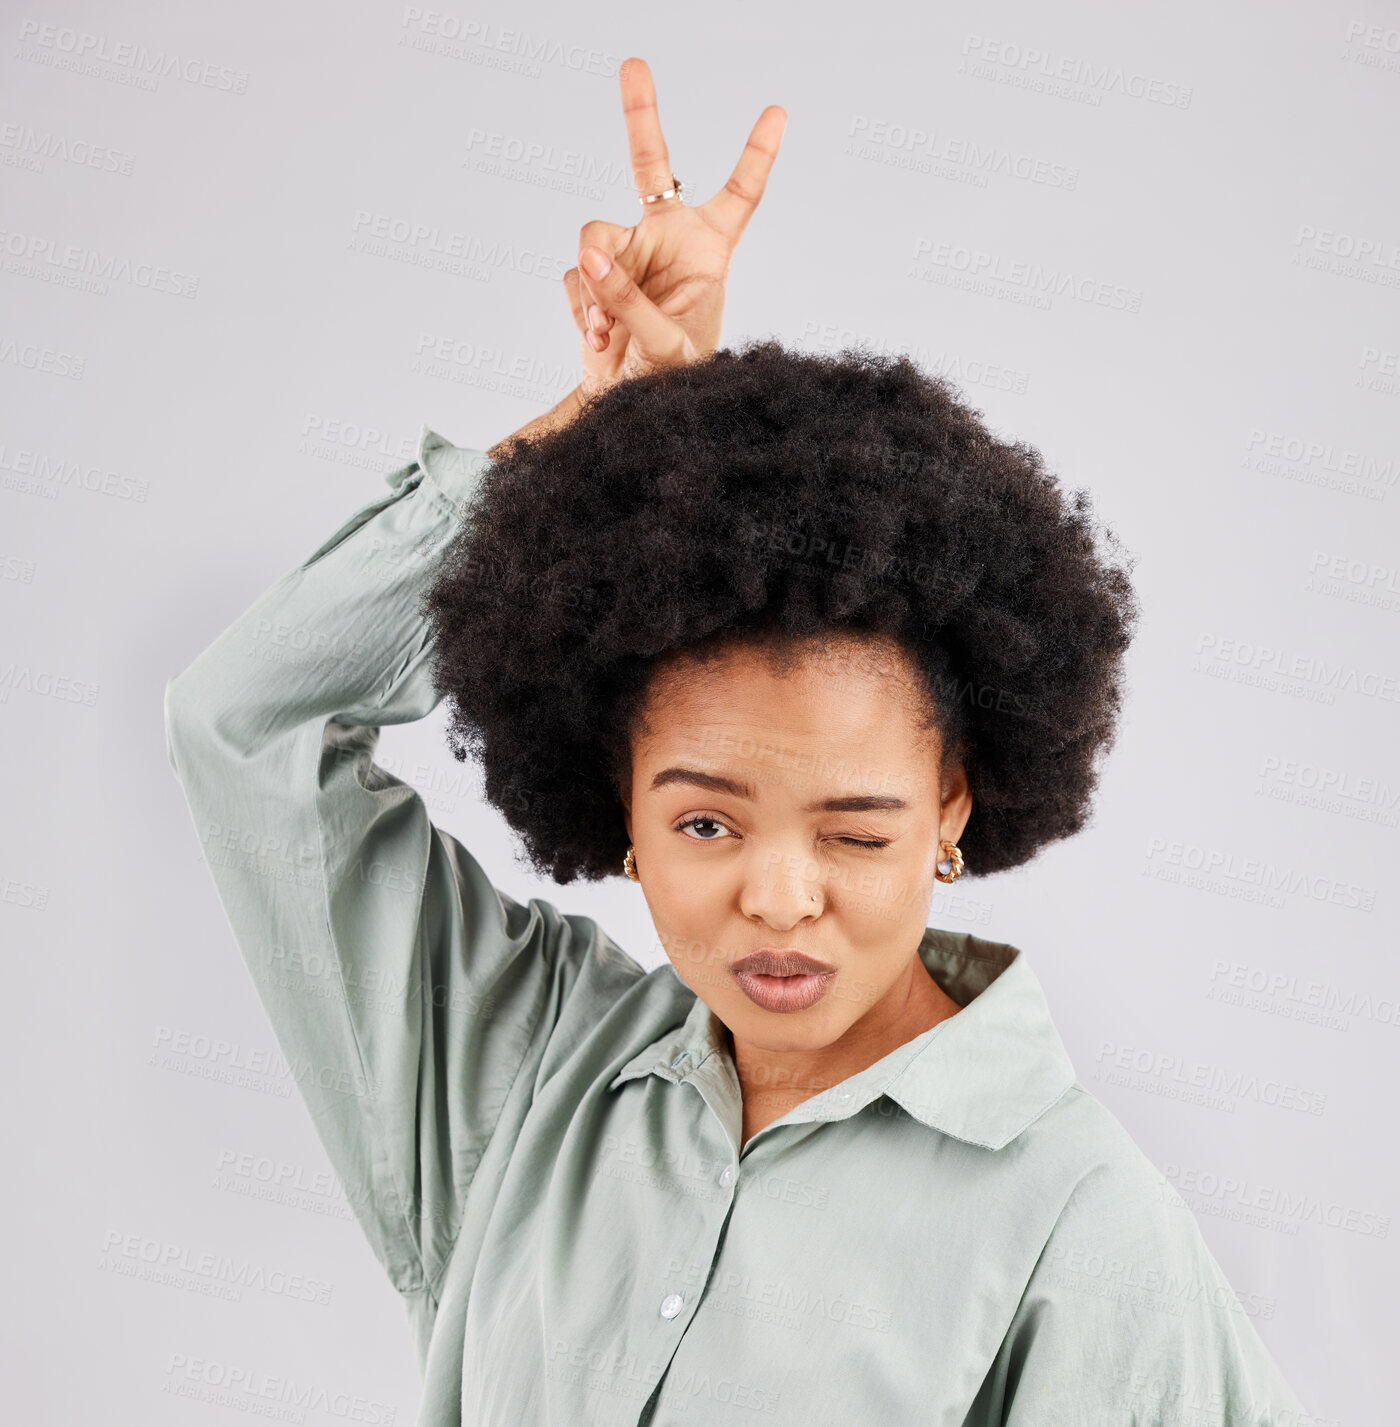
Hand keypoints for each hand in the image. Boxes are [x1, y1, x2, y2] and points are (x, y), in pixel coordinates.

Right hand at [563, 57, 785, 399]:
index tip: (777, 111)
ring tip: (606, 330)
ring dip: (594, 283)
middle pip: (650, 167)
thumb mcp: (663, 344)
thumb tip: (589, 254)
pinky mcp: (596, 276)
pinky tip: (598, 337)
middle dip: (640, 115)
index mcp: (708, 252)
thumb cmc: (670, 382)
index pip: (739, 195)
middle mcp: (668, 241)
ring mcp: (629, 255)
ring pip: (594, 237)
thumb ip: (629, 299)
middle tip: (634, 65)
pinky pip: (577, 274)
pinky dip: (582, 306)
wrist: (629, 410)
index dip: (756, 154)